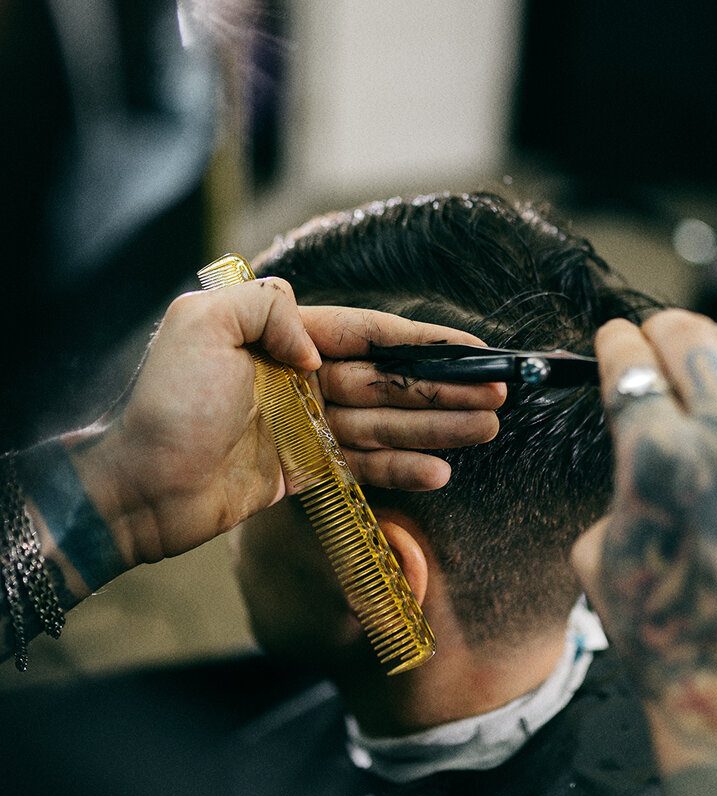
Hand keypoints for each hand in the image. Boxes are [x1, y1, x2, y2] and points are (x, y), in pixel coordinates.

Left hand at [69, 281, 503, 569]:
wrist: (138, 490)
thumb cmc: (166, 406)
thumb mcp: (201, 326)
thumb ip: (267, 306)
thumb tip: (317, 344)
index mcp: (282, 339)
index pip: (368, 334)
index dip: (422, 341)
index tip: (473, 348)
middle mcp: (300, 380)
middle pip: (388, 379)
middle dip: (444, 387)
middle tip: (499, 396)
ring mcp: (304, 427)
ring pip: (386, 421)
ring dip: (437, 426)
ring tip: (488, 427)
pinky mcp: (302, 471)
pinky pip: (364, 464)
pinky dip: (403, 467)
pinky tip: (442, 471)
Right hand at [571, 310, 716, 760]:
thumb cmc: (674, 647)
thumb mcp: (603, 561)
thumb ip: (621, 488)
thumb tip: (642, 452)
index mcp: (657, 460)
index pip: (627, 359)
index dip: (614, 344)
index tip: (616, 344)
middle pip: (691, 335)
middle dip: (666, 332)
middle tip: (662, 347)